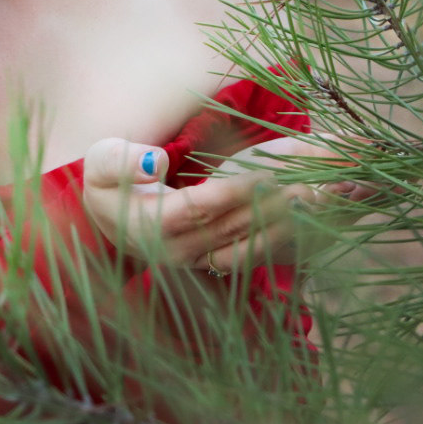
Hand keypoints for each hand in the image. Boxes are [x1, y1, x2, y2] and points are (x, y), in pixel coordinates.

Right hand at [81, 135, 377, 274]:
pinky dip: (284, 235)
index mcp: (153, 225)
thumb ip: (123, 161)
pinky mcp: (215, 262)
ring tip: (321, 197)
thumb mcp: (101, 163)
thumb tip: (155, 163)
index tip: (264, 174)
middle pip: (232, 227)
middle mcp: (180, 250)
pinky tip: (311, 217)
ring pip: (248, 242)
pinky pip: (254, 251)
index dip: (231, 192)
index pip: (198, 208)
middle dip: (272, 205)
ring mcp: (199, 261)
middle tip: (310, 182)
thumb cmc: (107, 184)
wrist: (105, 221)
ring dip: (286, 222)